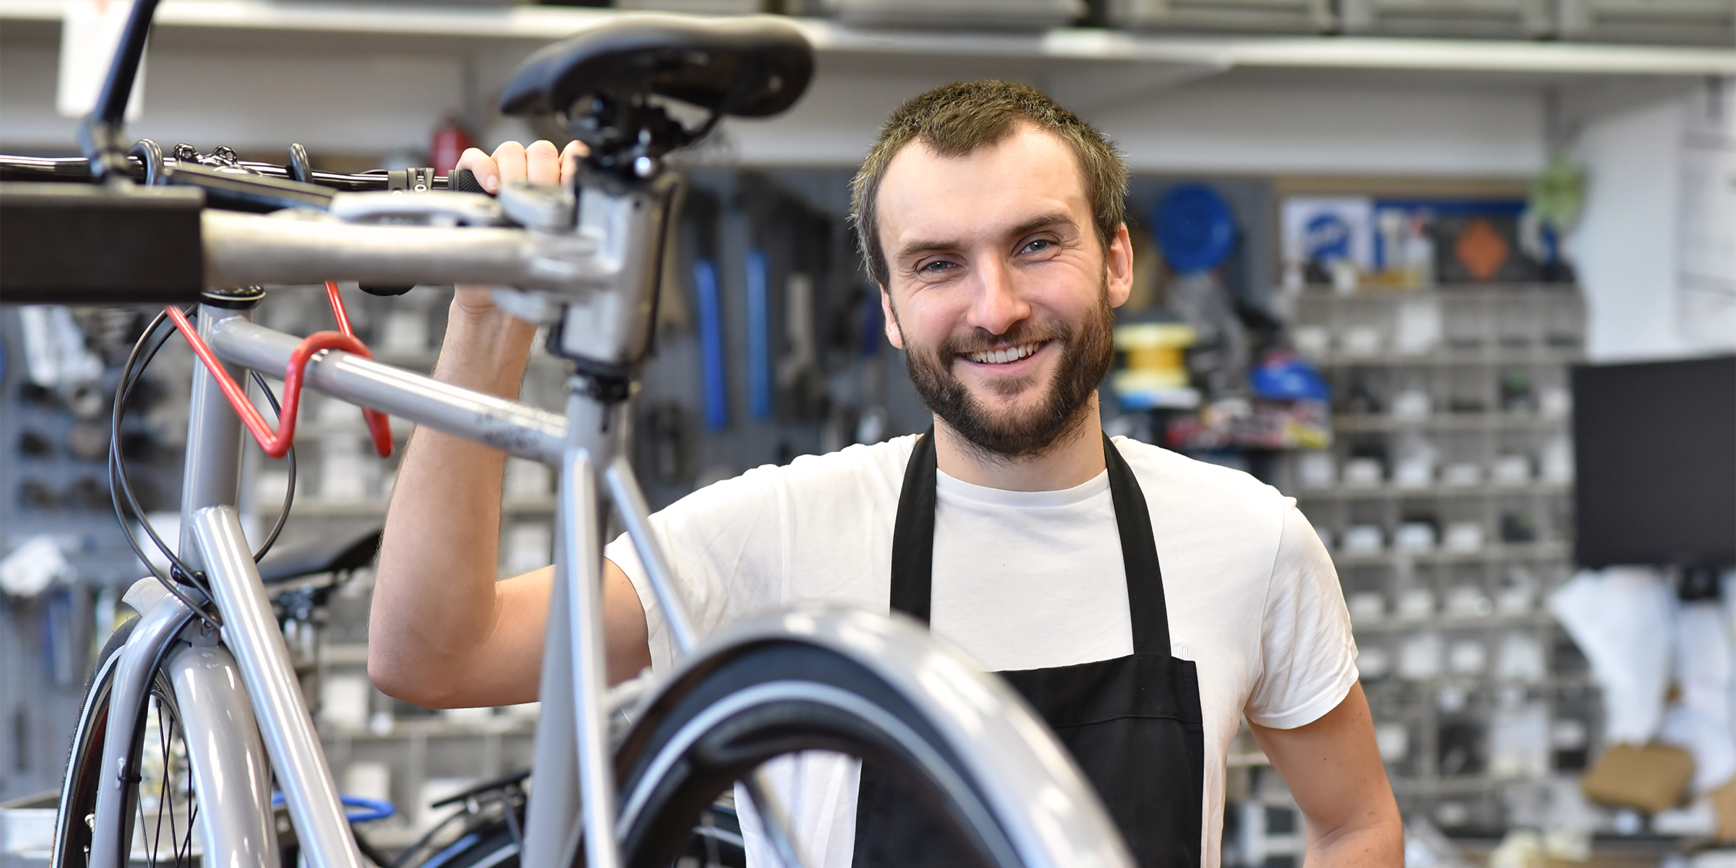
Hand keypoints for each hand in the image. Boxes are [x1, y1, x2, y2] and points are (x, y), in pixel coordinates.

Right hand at [452, 140, 587, 316]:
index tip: (570, 180)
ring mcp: (502, 180)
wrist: (495, 305)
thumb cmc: (530, 279)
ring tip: (512, 196)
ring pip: (511, 150)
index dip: (573, 162)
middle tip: (537, 199)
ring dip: (514, 169)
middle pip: (540, 150)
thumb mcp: (562, 253)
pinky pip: (473, 158)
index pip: (572, 156)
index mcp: (559, 191)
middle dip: (541, 171)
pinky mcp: (472, 185)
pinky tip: (492, 186)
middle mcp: (532, 181)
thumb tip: (597, 219)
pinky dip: (482, 167)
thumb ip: (576, 231)